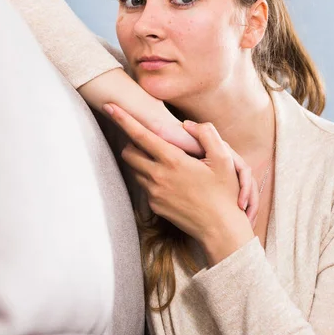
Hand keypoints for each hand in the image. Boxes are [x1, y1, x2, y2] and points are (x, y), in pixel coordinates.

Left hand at [102, 104, 254, 249]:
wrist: (220, 229)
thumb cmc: (224, 193)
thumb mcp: (224, 159)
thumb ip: (207, 134)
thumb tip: (188, 125)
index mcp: (172, 161)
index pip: (140, 135)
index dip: (123, 118)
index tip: (109, 106)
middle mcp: (158, 176)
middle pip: (128, 153)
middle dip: (131, 142)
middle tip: (146, 139)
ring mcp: (154, 193)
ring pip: (135, 170)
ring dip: (142, 161)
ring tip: (162, 160)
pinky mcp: (155, 207)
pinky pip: (145, 187)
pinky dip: (152, 179)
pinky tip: (171, 181)